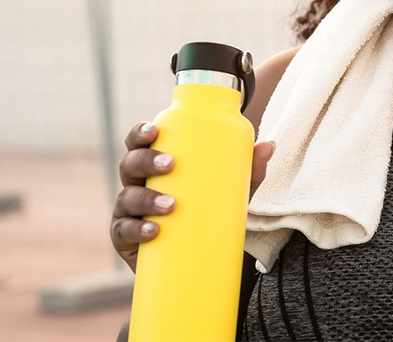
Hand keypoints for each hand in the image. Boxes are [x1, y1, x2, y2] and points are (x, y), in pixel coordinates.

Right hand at [109, 121, 274, 272]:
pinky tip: (152, 230)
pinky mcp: (127, 241)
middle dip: (146, 161)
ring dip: (146, 198)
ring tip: (171, 204)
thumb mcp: (233, 193)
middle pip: (130, 166)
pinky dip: (136, 230)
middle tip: (171, 164)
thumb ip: (249, 170)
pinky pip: (123, 232)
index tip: (155, 129)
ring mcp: (129, 213)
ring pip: (128, 198)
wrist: (204, 262)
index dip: (140, 133)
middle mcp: (137, 186)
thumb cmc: (212, 214)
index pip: (140, 144)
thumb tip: (269, 145)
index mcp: (155, 168)